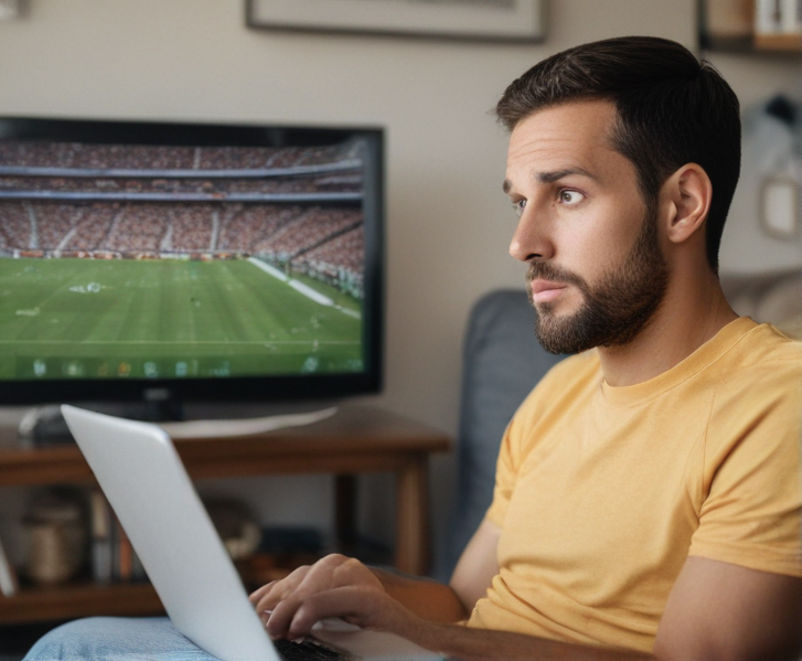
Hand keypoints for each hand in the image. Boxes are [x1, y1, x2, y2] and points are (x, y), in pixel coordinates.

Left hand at [248, 553, 420, 640]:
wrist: (421, 651)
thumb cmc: (371, 644)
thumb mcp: (328, 627)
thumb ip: (300, 617)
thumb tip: (263, 620)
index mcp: (330, 575)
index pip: (289, 581)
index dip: (265, 598)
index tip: (246, 616)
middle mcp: (344, 569)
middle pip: (297, 580)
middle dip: (273, 604)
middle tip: (254, 627)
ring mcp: (359, 579)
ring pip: (313, 584)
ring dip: (288, 607)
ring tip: (271, 630)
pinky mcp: (371, 597)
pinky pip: (335, 598)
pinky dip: (313, 609)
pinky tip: (296, 626)